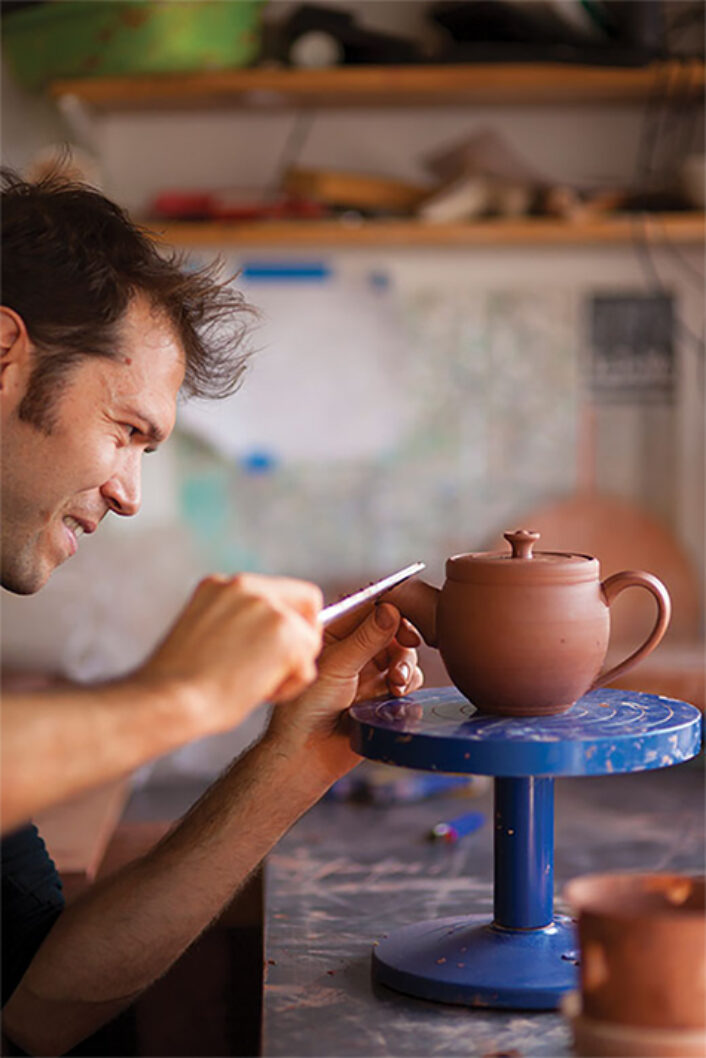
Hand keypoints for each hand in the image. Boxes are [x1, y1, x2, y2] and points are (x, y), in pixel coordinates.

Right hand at [138, 573, 322, 734]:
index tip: (272, 649)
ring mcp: (267, 607)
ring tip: (251, 686)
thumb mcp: (203, 633)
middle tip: (269, 671)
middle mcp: (245, 586)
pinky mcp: (285, 633)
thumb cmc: (177, 684)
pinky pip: (307, 668)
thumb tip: (264, 637)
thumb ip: (235, 622)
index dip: (286, 620)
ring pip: (308, 640)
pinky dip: (288, 688)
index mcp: (220, 584)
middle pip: (305, 604)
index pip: (278, 591)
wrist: (166, 700)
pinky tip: (255, 693)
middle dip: (298, 640)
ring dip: (288, 669)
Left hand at [264, 602, 423, 784]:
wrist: (309, 753)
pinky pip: (408, 677)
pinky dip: (409, 682)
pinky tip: (396, 693)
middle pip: (391, 627)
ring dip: (406, 663)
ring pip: (403, 652)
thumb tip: (390, 609)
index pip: (367, 607)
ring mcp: (368, 670)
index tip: (404, 614)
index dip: (389, 607)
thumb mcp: (337, 666)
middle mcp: (353, 648)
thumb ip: (366, 638)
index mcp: (333, 633)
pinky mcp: (382, 692)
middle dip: (402, 637)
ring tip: (396, 680)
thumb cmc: (306, 709)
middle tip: (408, 643)